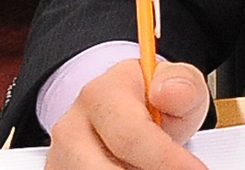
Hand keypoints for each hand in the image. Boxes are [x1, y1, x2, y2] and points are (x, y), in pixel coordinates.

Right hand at [48, 59, 211, 169]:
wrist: (124, 110)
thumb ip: (183, 83)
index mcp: (100, 95)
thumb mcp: (177, 83)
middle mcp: (73, 129)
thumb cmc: (152, 100)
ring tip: (156, 167)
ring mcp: (61, 156)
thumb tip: (169, 91)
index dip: (167, 160)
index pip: (132, 136)